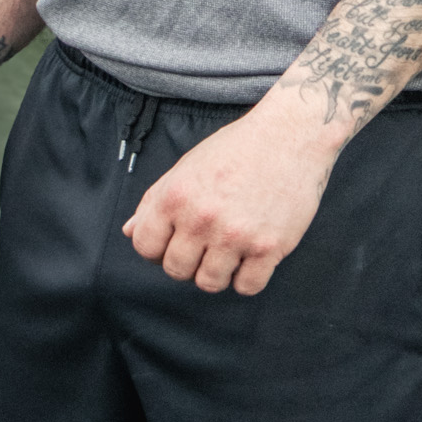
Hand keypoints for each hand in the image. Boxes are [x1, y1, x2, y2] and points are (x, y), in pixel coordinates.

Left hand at [122, 94, 332, 294]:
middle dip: (187, 261)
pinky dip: (248, 278)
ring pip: (209, 283)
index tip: (177, 239)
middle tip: (207, 244)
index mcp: (176, 196)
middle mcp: (202, 218)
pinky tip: (253, 256)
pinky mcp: (269, 246)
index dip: (158, 247)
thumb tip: (129, 231)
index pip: (145, 246)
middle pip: (176, 270)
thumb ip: (155, 200)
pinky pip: (247, 287)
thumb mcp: (188, 167)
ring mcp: (236, 235)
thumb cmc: (237, 149)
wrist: (292, 134)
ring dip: (217, 272)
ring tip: (230, 250)